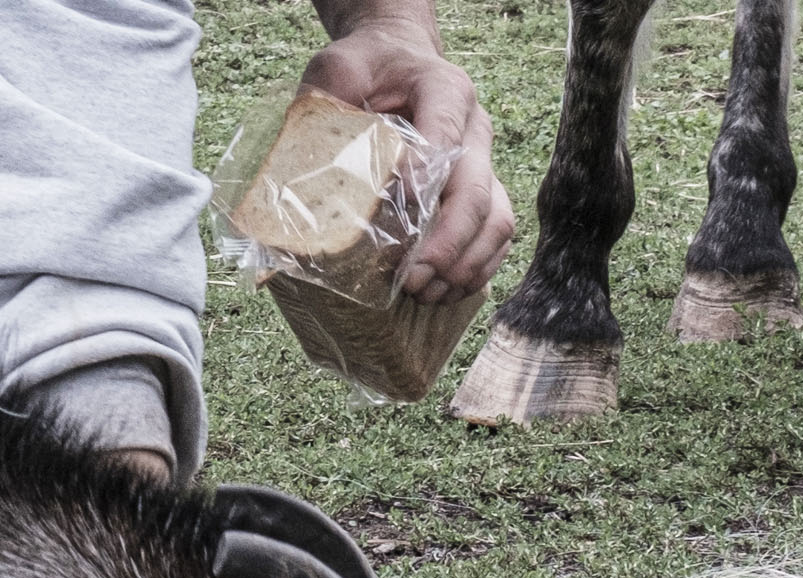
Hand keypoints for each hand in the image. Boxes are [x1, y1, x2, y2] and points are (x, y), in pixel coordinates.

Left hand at [298, 17, 515, 301]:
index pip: (444, 134)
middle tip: (412, 278)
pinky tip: (445, 291)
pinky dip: (476, 268)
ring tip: (426, 292)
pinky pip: (495, 234)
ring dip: (466, 264)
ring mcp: (482, 162)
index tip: (397, 205)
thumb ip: (325, 96)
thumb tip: (306, 158)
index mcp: (445, 90)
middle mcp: (474, 128)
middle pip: (476, 190)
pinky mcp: (481, 190)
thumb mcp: (339, 67)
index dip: (425, 175)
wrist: (398, 61)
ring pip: (496, 219)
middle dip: (448, 242)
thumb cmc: (368, 67)